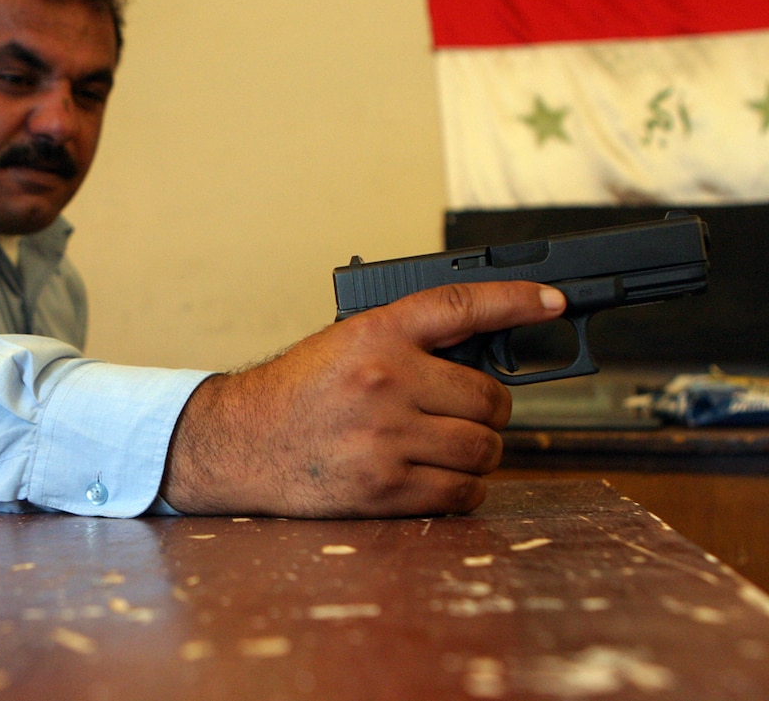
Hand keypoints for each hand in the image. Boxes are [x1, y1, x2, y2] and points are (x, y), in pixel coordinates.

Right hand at [161, 282, 566, 517]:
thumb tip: (483, 353)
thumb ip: (408, 343)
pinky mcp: (384, 489)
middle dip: (488, 410)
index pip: (461, 305)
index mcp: (375, 335)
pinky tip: (440, 477)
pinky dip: (464, 488)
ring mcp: (385, 438)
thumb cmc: (296, 392)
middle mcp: (384, 381)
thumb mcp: (346, 344)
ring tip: (449, 447)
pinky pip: (462, 492)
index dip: (516, 301)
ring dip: (479, 451)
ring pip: (484, 448)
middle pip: (490, 398)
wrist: (240, 442)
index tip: (553, 302)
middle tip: (467, 412)